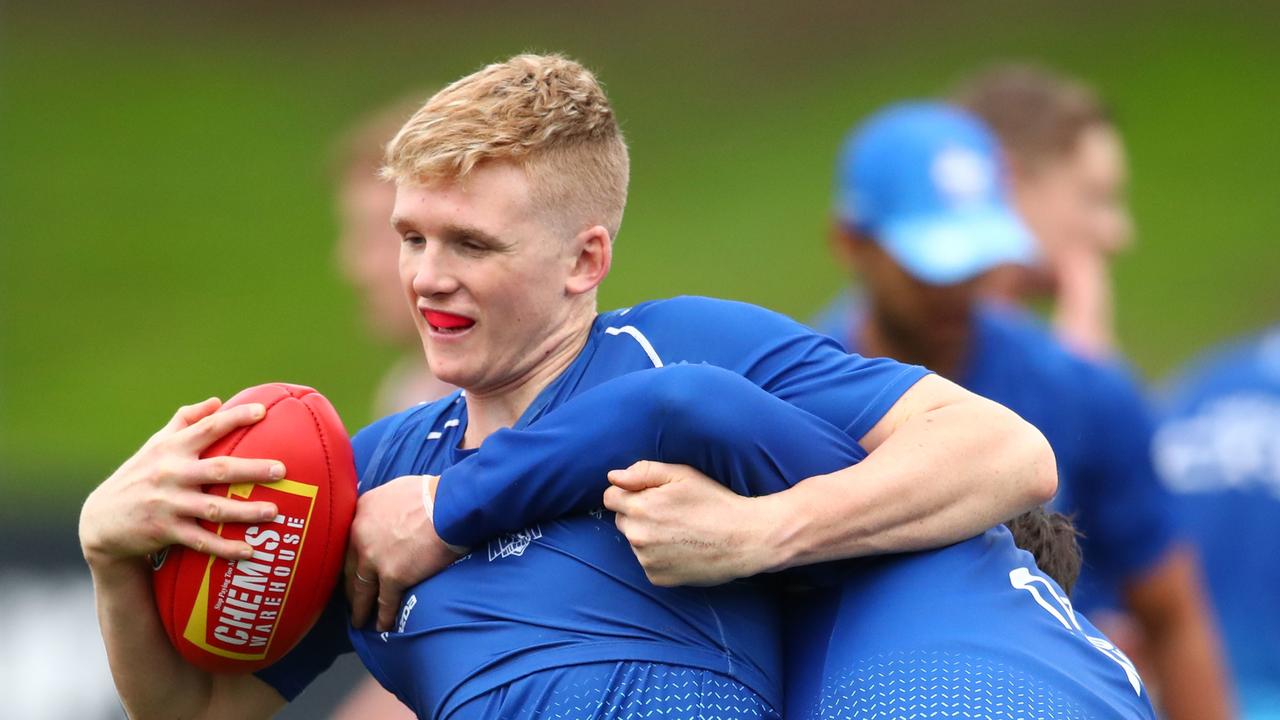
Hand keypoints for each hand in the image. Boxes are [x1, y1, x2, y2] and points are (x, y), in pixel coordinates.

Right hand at [79, 397, 284, 570]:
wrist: (102, 521)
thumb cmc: (139, 476)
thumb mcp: (156, 445)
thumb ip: (185, 421)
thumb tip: (217, 401)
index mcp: (171, 449)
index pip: (207, 428)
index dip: (234, 418)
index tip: (262, 412)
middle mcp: (171, 474)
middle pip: (218, 469)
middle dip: (252, 469)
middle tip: (282, 470)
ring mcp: (168, 504)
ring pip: (214, 508)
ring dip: (245, 512)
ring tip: (274, 511)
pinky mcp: (165, 531)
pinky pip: (201, 542)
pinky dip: (225, 548)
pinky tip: (250, 552)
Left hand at [345, 474, 464, 631]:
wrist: (449, 505)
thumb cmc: (430, 493)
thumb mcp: (394, 490)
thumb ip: (382, 505)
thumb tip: (386, 513)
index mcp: (360, 513)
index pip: (348, 542)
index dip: (350, 559)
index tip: (351, 570)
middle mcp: (359, 537)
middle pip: (349, 569)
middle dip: (350, 588)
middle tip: (352, 600)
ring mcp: (374, 559)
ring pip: (362, 591)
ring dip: (360, 609)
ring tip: (360, 620)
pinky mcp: (393, 576)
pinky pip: (385, 602)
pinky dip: (384, 616)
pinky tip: (383, 625)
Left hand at [603, 461, 771, 586]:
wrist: (744, 539)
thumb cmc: (714, 502)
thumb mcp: (682, 475)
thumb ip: (643, 472)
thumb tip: (613, 477)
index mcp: (640, 507)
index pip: (611, 497)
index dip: (630, 492)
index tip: (652, 495)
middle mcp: (638, 536)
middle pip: (622, 520)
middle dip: (638, 514)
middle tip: (671, 513)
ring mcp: (646, 560)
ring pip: (635, 542)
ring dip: (649, 535)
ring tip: (681, 531)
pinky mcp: (657, 578)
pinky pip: (648, 562)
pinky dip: (660, 556)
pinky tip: (683, 549)